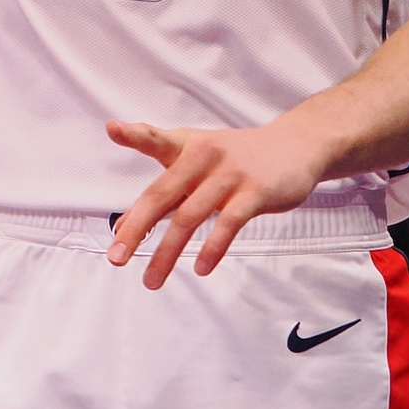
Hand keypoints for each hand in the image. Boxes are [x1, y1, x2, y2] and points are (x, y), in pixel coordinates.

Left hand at [106, 117, 323, 286]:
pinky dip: (213, 248)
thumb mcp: (198, 163)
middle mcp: (205, 155)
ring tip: (151, 279)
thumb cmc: (236, 158)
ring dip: (168, 252)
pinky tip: (201, 268)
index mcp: (187, 146)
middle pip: (162, 194)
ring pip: (190, 216)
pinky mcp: (256, 191)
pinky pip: (229, 223)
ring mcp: (231, 173)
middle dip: (137, 228)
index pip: (156, 139)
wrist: (296, 145)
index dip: (134, 134)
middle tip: (116, 257)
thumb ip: (164, 191)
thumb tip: (124, 226)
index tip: (112, 129)